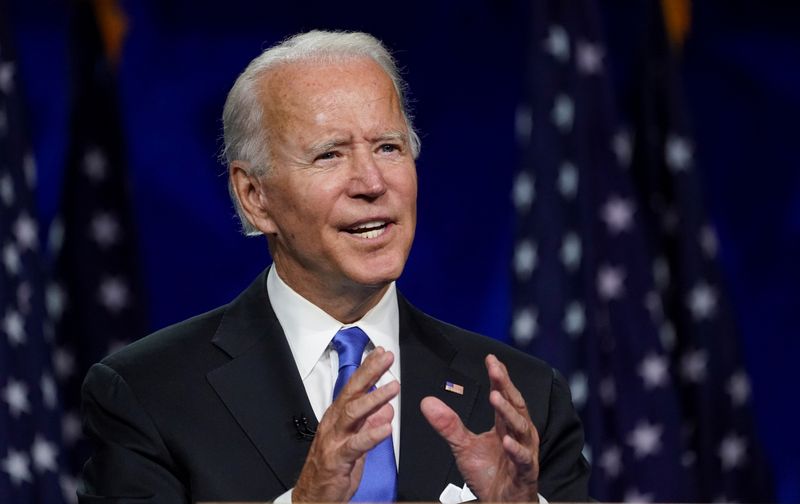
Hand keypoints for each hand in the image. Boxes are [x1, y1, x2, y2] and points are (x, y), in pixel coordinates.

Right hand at [293, 348, 398, 502]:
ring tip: (393, 387)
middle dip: (370, 373)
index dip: (367, 369)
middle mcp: (334, 424)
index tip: (381, 353)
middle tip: (386, 358)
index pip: (354, 387)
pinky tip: (386, 427)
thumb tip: (386, 409)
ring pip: (353, 413)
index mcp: (338, 417)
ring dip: (374, 398)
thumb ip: (370, 424)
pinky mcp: (338, 459)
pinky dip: (372, 434)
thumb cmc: (332, 469)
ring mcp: (335, 440)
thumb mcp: (355, 442)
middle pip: (352, 392)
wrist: (313, 496)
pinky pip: (356, 444)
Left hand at [420, 354, 539, 501]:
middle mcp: (518, 434)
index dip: (499, 378)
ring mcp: (524, 451)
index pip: (504, 396)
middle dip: (505, 386)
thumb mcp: (463, 446)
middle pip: (515, 404)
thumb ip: (448, 424)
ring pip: (520, 427)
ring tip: (496, 398)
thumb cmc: (489, 474)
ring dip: (508, 412)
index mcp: (505, 425)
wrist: (501, 502)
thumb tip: (427, 403)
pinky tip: (506, 441)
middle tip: (496, 370)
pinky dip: (515, 449)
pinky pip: (523, 458)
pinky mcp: (525, 471)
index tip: (491, 360)